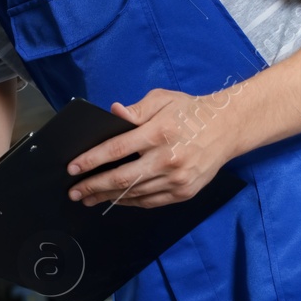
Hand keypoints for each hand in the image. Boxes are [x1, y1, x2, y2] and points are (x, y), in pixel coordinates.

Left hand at [65, 88, 242, 208]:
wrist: (227, 128)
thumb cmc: (190, 111)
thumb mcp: (162, 99)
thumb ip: (136, 109)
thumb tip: (114, 112)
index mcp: (158, 133)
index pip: (116, 150)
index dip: (91, 161)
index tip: (72, 168)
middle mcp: (167, 159)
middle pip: (121, 178)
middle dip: (93, 186)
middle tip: (74, 192)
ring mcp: (177, 179)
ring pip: (134, 193)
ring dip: (108, 197)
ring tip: (88, 198)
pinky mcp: (184, 191)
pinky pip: (151, 201)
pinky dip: (130, 202)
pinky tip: (115, 199)